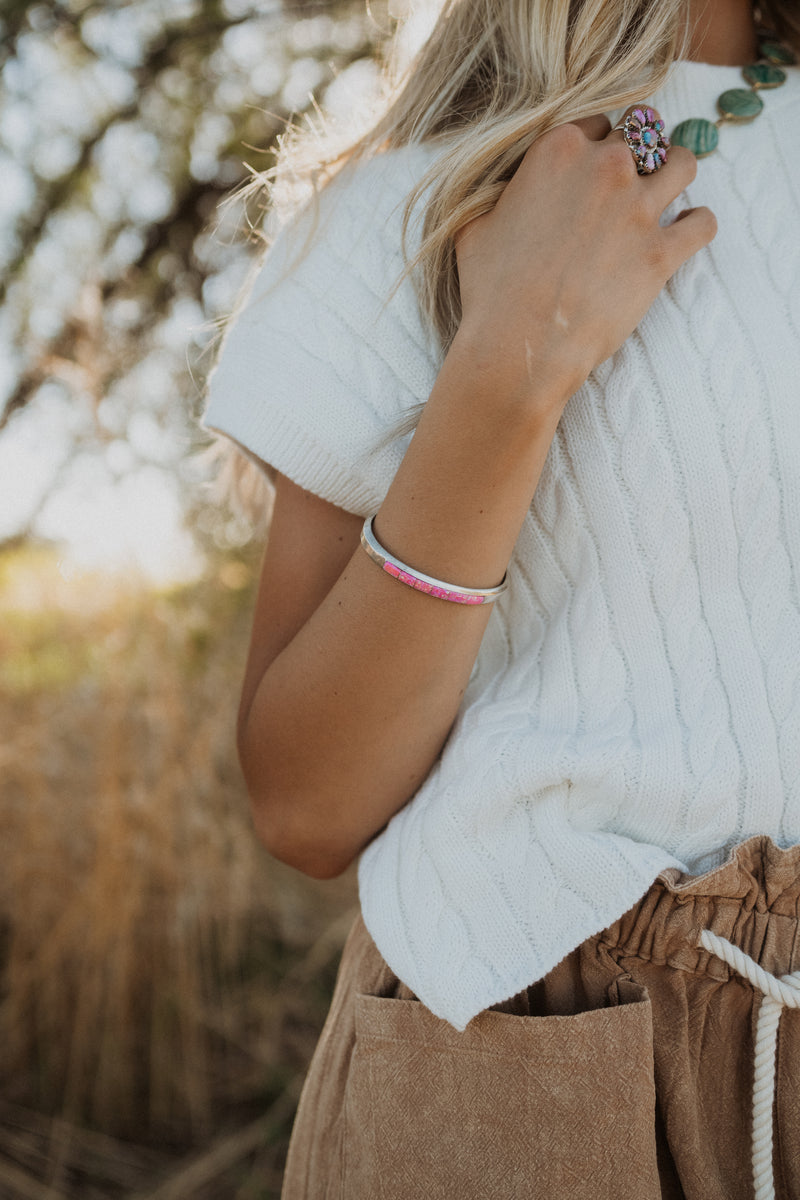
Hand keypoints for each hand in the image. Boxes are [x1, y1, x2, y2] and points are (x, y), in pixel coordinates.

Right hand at [454, 111, 716, 409]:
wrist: (517, 345)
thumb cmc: (489, 290)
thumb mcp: (474, 225)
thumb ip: (499, 195)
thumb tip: (504, 195)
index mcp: (558, 150)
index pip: (596, 124)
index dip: (596, 145)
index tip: (593, 169)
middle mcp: (605, 168)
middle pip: (642, 136)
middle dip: (637, 156)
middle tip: (628, 184)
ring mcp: (639, 210)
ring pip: (683, 163)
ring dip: (677, 173)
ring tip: (668, 193)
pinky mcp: (661, 253)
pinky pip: (702, 223)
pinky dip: (698, 225)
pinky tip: (688, 231)